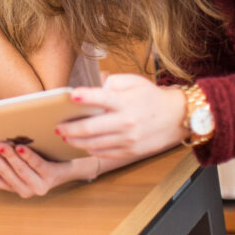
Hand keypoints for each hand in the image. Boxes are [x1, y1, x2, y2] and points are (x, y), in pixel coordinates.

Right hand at [0, 142, 100, 197]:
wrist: (72, 163)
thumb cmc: (42, 156)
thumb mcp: (19, 158)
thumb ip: (3, 152)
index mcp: (12, 185)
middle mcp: (23, 189)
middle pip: (2, 173)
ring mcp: (38, 185)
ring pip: (18, 171)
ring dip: (7, 156)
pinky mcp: (51, 177)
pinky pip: (37, 165)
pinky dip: (27, 156)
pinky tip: (20, 146)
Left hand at [55, 74, 186, 159]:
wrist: (177, 117)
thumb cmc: (151, 97)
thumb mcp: (135, 81)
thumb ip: (113, 81)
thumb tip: (95, 86)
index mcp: (125, 102)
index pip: (101, 98)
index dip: (85, 96)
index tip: (70, 95)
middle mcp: (126, 122)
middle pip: (91, 128)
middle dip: (70, 128)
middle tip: (57, 126)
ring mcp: (128, 139)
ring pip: (95, 144)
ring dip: (76, 141)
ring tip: (64, 136)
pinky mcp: (130, 151)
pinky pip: (105, 153)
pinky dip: (90, 149)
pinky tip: (82, 145)